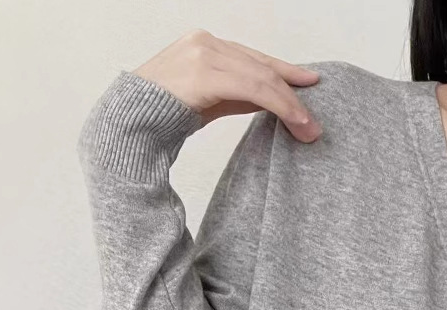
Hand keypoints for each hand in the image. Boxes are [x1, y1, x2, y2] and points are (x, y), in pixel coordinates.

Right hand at [132, 29, 322, 141]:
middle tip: (314, 123)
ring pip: (262, 77)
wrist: (131, 121)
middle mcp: (207, 43)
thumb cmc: (170, 113)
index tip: (311, 82)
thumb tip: (272, 102)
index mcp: (207, 45)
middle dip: (293, 95)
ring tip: (308, 129)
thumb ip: (239, 93)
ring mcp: (204, 53)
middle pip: (263, 67)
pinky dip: (278, 104)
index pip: (256, 59)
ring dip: (291, 105)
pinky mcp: (203, 72)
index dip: (286, 71)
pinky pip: (252, 88)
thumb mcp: (212, 100)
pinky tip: (294, 119)